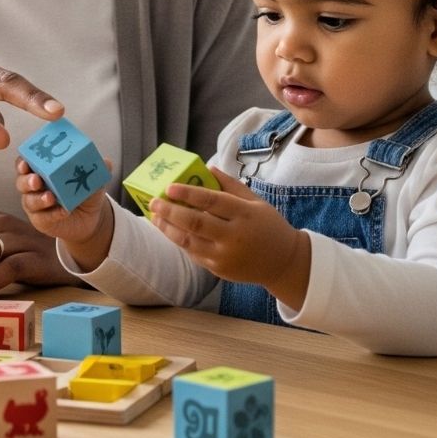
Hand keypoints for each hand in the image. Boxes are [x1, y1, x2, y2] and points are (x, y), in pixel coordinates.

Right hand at [17, 157, 114, 268]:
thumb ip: (96, 170)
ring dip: (39, 199)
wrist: (89, 219)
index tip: (26, 162)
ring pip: (29, 201)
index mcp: (42, 171)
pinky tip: (63, 211)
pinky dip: (52, 214)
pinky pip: (42, 217)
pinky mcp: (41, 221)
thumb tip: (106, 162)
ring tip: (51, 197)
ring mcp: (35, 205)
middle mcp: (34, 187)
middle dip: (27, 180)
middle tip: (37, 180)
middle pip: (21, 182)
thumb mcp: (91, 180)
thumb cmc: (83, 193)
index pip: (25, 164)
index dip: (22, 162)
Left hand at [150, 168, 312, 306]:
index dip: (188, 194)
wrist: (282, 262)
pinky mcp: (219, 269)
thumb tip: (207, 168)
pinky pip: (194, 253)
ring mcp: (225, 255)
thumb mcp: (255, 202)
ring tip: (155, 217)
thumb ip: (230, 185)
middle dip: (170, 211)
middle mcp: (234, 236)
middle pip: (195, 223)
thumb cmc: (268, 226)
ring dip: (168, 228)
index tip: (169, 187)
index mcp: (244, 214)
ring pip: (189, 241)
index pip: (212, 201)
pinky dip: (179, 241)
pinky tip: (170, 230)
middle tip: (154, 202)